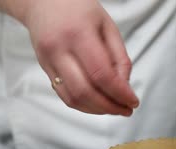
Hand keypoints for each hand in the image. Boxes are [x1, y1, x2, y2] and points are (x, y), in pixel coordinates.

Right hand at [23, 0, 138, 115]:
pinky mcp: (44, 69)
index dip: (119, 93)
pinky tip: (97, 104)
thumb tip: (124, 87)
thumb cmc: (78, 8)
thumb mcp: (107, 25)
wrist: (42, 0)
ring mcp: (48, 60)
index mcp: (78, 34)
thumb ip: (119, 57)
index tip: (133, 101)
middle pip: (85, 91)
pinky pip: (64, 95)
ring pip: (72, 98)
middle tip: (126, 109)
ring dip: (97, 110)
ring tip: (114, 108)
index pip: (101, 74)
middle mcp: (59, 49)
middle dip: (109, 106)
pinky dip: (84, 105)